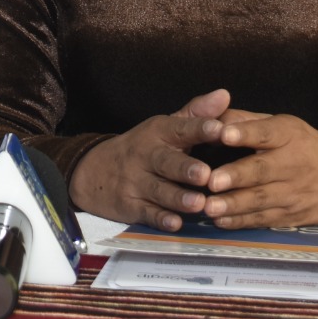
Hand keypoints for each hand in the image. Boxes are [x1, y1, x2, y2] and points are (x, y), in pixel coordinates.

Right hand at [69, 89, 230, 230]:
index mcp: (158, 132)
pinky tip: (175, 224)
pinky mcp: (130, 205)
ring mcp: (135, 181)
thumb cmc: (143, 148)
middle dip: (185, 169)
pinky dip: (160, 219)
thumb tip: (225, 95)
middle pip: (166, 162)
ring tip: (199, 203)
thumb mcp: (165, 126)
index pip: (180, 128)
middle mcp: (145, 155)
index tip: (220, 129)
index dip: (200, 129)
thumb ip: (196, 113)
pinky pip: (146, 213)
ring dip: (178, 198)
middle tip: (205, 174)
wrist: (92, 171)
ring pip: (159, 190)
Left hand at [202, 111, 317, 227]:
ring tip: (209, 206)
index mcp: (288, 135)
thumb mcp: (285, 126)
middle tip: (211, 180)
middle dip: (236, 176)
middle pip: (262, 170)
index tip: (223, 133)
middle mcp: (292, 164)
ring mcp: (292, 193)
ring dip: (233, 204)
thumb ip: (247, 121)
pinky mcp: (291, 216)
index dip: (245, 133)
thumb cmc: (309, 147)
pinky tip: (222, 221)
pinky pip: (264, 219)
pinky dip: (242, 222)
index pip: (266, 132)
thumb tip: (211, 116)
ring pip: (260, 200)